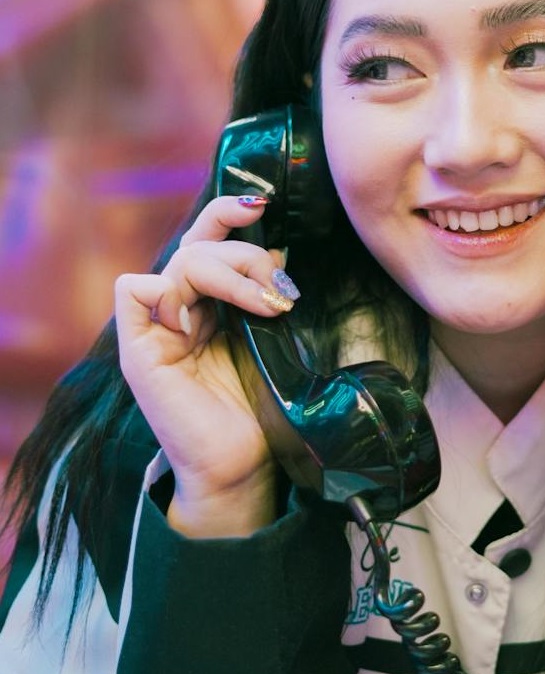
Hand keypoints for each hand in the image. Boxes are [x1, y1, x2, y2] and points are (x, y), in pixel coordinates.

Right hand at [115, 195, 299, 538]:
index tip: (267, 206)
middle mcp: (182, 308)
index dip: (232, 212)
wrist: (244, 466)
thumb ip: (268, 295)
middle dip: (245, 250)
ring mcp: (158, 329)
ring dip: (231, 272)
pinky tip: (200, 319)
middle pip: (199, 241)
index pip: (211, 235)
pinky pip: (133, 293)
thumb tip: (282, 251)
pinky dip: (166, 289)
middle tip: (279, 285)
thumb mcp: (274, 337)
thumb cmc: (263, 406)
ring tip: (269, 305)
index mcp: (212, 301)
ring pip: (182, 262)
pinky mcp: (141, 354)